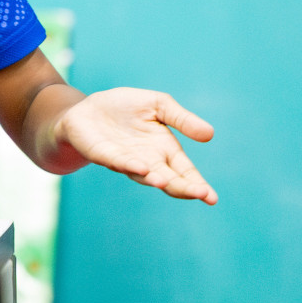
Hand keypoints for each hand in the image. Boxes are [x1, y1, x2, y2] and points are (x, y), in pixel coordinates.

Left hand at [54, 88, 217, 203]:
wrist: (89, 107)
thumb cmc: (126, 107)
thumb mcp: (159, 104)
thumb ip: (182, 119)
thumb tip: (210, 134)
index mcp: (164, 150)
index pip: (185, 172)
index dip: (198, 184)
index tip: (211, 198)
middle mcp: (147, 160)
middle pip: (169, 179)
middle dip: (184, 187)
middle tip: (201, 195)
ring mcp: (125, 160)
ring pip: (143, 174)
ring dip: (155, 178)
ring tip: (167, 182)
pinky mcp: (102, 154)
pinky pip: (117, 161)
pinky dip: (129, 165)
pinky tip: (141, 168)